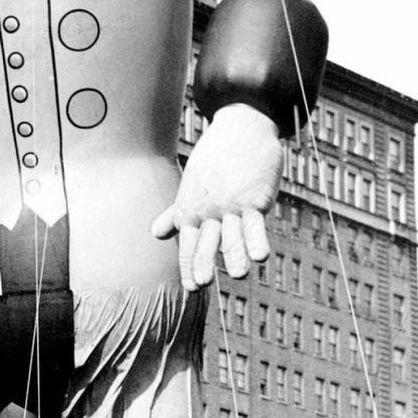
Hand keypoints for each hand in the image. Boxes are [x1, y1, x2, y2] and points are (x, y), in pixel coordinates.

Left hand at [151, 104, 283, 288]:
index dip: (187, 266)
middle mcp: (208, 210)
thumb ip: (175, 214)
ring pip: (232, 235)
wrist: (239, 128)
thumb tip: (156, 234)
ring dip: (234, 255)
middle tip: (201, 283)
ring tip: (238, 274)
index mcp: (191, 211)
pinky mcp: (254, 198)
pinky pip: (256, 223)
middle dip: (203, 263)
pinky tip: (262, 256)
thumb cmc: (214, 161)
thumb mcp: (190, 187)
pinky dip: (258, 239)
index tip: (191, 289)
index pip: (186, 244)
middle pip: (205, 242)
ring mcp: (232, 205)